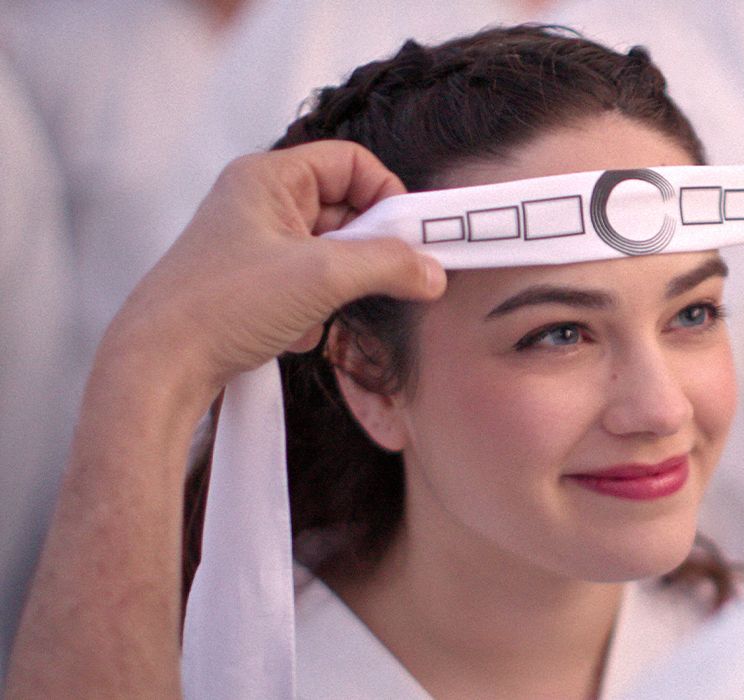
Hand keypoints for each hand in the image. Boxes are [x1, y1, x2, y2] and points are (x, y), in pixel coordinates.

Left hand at [105, 140, 445, 398]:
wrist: (160, 368)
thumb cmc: (221, 307)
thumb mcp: (322, 277)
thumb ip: (388, 266)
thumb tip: (433, 271)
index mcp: (268, 178)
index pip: (352, 163)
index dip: (386, 193)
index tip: (410, 235)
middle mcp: (259, 203)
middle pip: (346, 208)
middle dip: (368, 249)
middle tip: (388, 277)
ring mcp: (255, 245)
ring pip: (331, 252)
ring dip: (340, 286)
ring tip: (318, 309)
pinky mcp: (253, 284)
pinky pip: (310, 285)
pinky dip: (315, 310)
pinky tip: (294, 331)